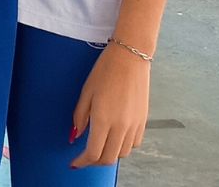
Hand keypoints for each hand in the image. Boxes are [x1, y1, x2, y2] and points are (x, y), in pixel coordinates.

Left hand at [70, 42, 152, 167]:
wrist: (130, 57)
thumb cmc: (106, 70)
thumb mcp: (86, 92)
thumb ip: (80, 117)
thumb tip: (76, 135)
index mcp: (104, 119)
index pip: (93, 153)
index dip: (82, 162)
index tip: (75, 162)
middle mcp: (121, 126)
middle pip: (108, 158)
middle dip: (94, 162)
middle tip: (85, 157)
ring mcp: (134, 125)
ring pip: (122, 154)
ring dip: (109, 154)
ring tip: (99, 146)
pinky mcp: (143, 120)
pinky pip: (134, 144)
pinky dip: (123, 146)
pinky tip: (115, 137)